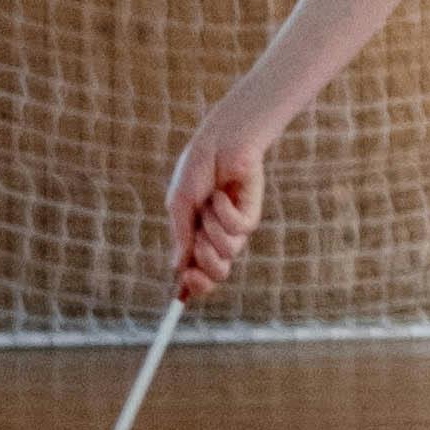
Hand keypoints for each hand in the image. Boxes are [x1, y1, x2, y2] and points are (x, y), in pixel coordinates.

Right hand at [167, 111, 269, 302]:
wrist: (218, 142)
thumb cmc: (196, 169)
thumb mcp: (180, 204)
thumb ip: (181, 235)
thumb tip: (178, 267)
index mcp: (196, 234)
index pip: (197, 270)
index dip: (193, 284)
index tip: (184, 287)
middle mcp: (217, 235)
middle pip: (217, 272)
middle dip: (206, 267)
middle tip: (198, 250)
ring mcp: (235, 226)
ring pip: (228, 252)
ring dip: (213, 229)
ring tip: (209, 204)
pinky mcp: (251, 214)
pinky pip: (240, 229)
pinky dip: (226, 212)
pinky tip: (223, 193)